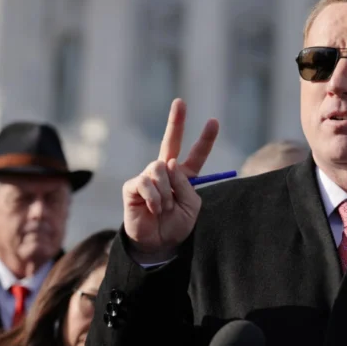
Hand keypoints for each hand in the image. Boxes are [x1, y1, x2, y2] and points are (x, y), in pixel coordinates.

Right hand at [122, 99, 218, 261]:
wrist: (158, 243)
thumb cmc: (176, 225)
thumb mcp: (191, 206)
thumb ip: (185, 184)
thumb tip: (170, 163)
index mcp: (184, 177)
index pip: (196, 155)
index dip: (205, 139)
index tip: (214, 121)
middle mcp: (165, 172)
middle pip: (171, 142)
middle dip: (176, 121)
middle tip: (180, 102)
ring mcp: (148, 177)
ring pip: (160, 168)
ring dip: (167, 192)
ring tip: (165, 208)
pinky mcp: (133, 186)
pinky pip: (146, 182)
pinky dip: (155, 198)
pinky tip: (154, 209)